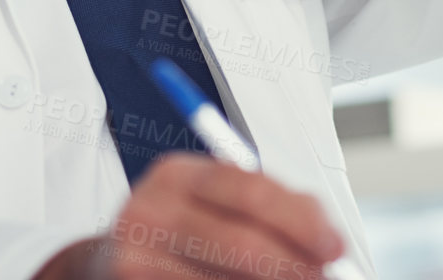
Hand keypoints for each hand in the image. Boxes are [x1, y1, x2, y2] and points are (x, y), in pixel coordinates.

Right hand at [34, 154, 344, 279]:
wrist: (107, 266)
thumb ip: (275, 210)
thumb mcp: (219, 204)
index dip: (300, 220)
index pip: (249, 190)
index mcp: (176, 174)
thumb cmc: (184, 234)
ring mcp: (134, 259)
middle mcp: (149, 211)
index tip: (335, 246)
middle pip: (241, 244)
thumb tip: (328, 245)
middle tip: (323, 279)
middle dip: (294, 267)